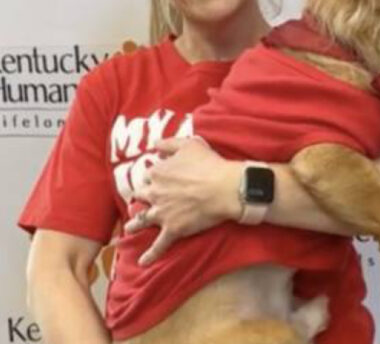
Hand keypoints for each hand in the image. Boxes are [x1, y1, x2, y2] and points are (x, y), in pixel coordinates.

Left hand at [123, 137, 241, 265]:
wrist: (224, 188)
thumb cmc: (210, 164)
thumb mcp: (189, 144)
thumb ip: (169, 143)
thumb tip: (155, 144)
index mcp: (158, 172)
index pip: (150, 174)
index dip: (154, 176)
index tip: (157, 178)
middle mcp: (155, 193)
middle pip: (142, 196)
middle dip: (140, 198)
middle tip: (139, 201)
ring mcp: (162, 213)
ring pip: (143, 220)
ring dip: (135, 225)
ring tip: (129, 230)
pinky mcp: (173, 230)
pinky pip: (159, 245)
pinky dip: (150, 255)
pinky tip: (143, 263)